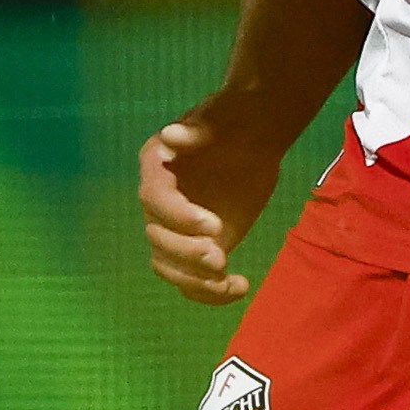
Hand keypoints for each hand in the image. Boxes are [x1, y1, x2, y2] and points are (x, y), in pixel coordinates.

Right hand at [139, 100, 287, 304]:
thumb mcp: (222, 115)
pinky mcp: (198, 246)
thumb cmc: (236, 120)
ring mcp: (176, 228)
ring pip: (168, 265)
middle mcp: (159, 201)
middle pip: (157, 237)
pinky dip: (211, 293)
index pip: (154, 199)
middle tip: (219, 258)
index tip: (214, 226)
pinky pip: (192, 280)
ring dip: (193, 279)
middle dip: (185, 252)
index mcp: (156, 165)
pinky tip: (240, 288)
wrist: (255, 137)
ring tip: (226, 278)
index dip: (179, 217)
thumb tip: (172, 134)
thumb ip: (200, 128)